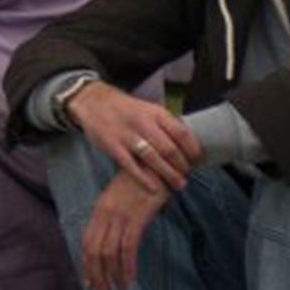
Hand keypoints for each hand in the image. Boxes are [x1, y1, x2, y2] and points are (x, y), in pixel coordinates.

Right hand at [65, 80, 199, 196]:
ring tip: (178, 184)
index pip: (181, 132)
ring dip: (168, 174)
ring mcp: (126, 135)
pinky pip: (131, 166)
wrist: (93, 102)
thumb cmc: (125, 109)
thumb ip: (165, 124)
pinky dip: (144, 179)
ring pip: (153, 159)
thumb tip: (187, 142)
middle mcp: (142, 123)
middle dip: (182, 165)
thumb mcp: (148, 108)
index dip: (192, 148)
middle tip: (186, 174)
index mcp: (155, 113)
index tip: (196, 159)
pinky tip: (154, 188)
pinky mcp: (112, 146)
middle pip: (169, 148)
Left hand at [81, 170, 169, 289]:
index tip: (90, 282)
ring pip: (108, 253)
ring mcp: (119, 216)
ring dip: (112, 276)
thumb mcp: (124, 199)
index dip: (87, 264)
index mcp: (100, 210)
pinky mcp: (136, 218)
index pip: (88, 242)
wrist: (158, 161)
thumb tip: (116, 236)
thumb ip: (117, 217)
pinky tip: (130, 279)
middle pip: (93, 251)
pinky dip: (126, 266)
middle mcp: (105, 213)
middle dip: (96, 275)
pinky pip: (127, 248)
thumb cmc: (144, 181)